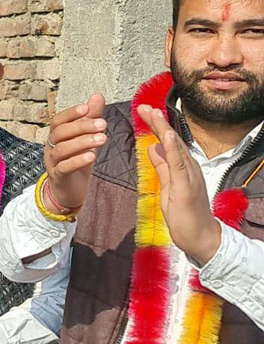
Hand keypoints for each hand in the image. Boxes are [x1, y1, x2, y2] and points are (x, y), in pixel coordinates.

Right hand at [44, 93, 105, 212]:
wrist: (71, 190)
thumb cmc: (78, 161)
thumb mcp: (86, 138)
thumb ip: (91, 118)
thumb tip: (97, 96)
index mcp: (56, 136)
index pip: (58, 120)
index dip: (71, 113)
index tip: (87, 108)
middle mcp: (51, 147)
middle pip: (60, 132)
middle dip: (81, 126)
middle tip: (103, 124)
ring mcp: (52, 162)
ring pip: (61, 149)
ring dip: (82, 142)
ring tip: (102, 139)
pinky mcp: (58, 177)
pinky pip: (64, 167)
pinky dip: (77, 161)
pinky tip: (92, 156)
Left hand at [138, 105, 222, 264]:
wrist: (200, 236)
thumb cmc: (184, 213)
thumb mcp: (168, 184)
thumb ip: (162, 166)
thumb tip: (152, 147)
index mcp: (182, 167)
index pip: (168, 142)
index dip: (157, 126)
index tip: (145, 112)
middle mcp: (188, 167)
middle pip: (171, 140)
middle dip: (158, 122)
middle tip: (144, 106)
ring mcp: (189, 175)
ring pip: (175, 147)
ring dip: (163, 129)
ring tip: (152, 112)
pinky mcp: (186, 185)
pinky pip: (178, 163)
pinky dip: (171, 148)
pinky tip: (165, 136)